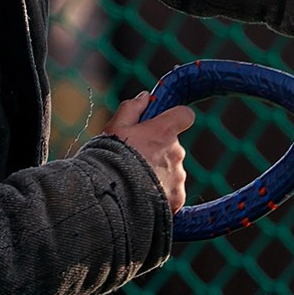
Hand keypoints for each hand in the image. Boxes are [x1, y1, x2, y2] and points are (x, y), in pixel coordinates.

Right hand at [101, 91, 192, 212]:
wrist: (110, 195)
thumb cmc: (109, 159)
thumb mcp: (114, 128)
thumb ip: (131, 109)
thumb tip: (145, 97)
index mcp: (163, 131)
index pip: (185, 116)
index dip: (176, 119)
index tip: (165, 126)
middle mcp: (176, 152)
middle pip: (174, 148)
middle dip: (159, 153)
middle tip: (137, 163)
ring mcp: (178, 176)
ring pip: (173, 171)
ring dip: (160, 175)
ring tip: (137, 183)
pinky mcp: (177, 197)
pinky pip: (173, 192)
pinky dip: (162, 195)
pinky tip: (144, 197)